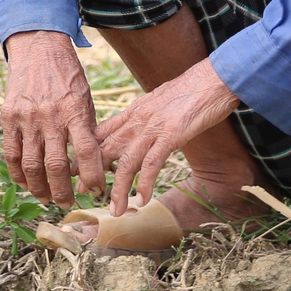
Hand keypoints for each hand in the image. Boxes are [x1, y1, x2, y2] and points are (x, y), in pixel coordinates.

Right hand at [1, 30, 103, 206]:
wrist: (38, 47)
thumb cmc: (67, 75)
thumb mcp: (85, 97)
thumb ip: (87, 128)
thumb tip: (93, 162)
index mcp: (75, 110)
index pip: (87, 152)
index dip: (92, 176)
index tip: (96, 191)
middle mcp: (50, 116)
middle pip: (56, 165)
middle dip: (63, 191)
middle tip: (67, 204)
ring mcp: (27, 117)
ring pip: (31, 165)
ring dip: (39, 188)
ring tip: (47, 198)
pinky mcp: (9, 116)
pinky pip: (11, 153)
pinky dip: (18, 173)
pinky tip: (26, 183)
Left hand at [95, 58, 239, 215]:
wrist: (213, 79)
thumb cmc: (192, 90)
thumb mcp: (159, 101)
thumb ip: (145, 117)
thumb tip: (137, 130)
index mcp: (134, 112)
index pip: (102, 133)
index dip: (86, 152)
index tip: (76, 169)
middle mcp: (137, 121)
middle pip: (106, 149)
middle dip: (92, 172)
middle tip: (82, 192)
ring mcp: (153, 128)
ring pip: (126, 163)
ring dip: (119, 189)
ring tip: (116, 210)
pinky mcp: (170, 135)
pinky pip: (152, 163)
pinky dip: (145, 183)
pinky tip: (142, 200)